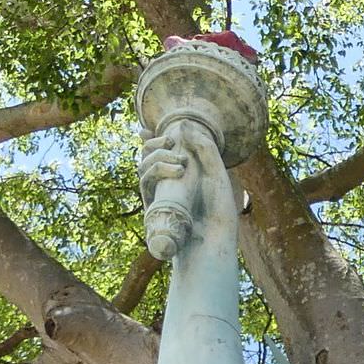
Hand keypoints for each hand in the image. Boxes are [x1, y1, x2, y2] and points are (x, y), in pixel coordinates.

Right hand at [138, 120, 237, 259]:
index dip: (150, 140)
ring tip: (181, 163)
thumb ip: (204, 147)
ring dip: (158, 156)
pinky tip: (177, 169)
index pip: (161, 153)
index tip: (145, 129)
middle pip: (147, 157)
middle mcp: (168, 184)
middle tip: (169, 141)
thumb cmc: (219, 211)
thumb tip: (182, 123)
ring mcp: (159, 195)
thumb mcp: (217, 174)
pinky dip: (157, 169)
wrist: (215, 240)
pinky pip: (146, 181)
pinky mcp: (153, 206)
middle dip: (153, 144)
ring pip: (144, 166)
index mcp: (182, 175)